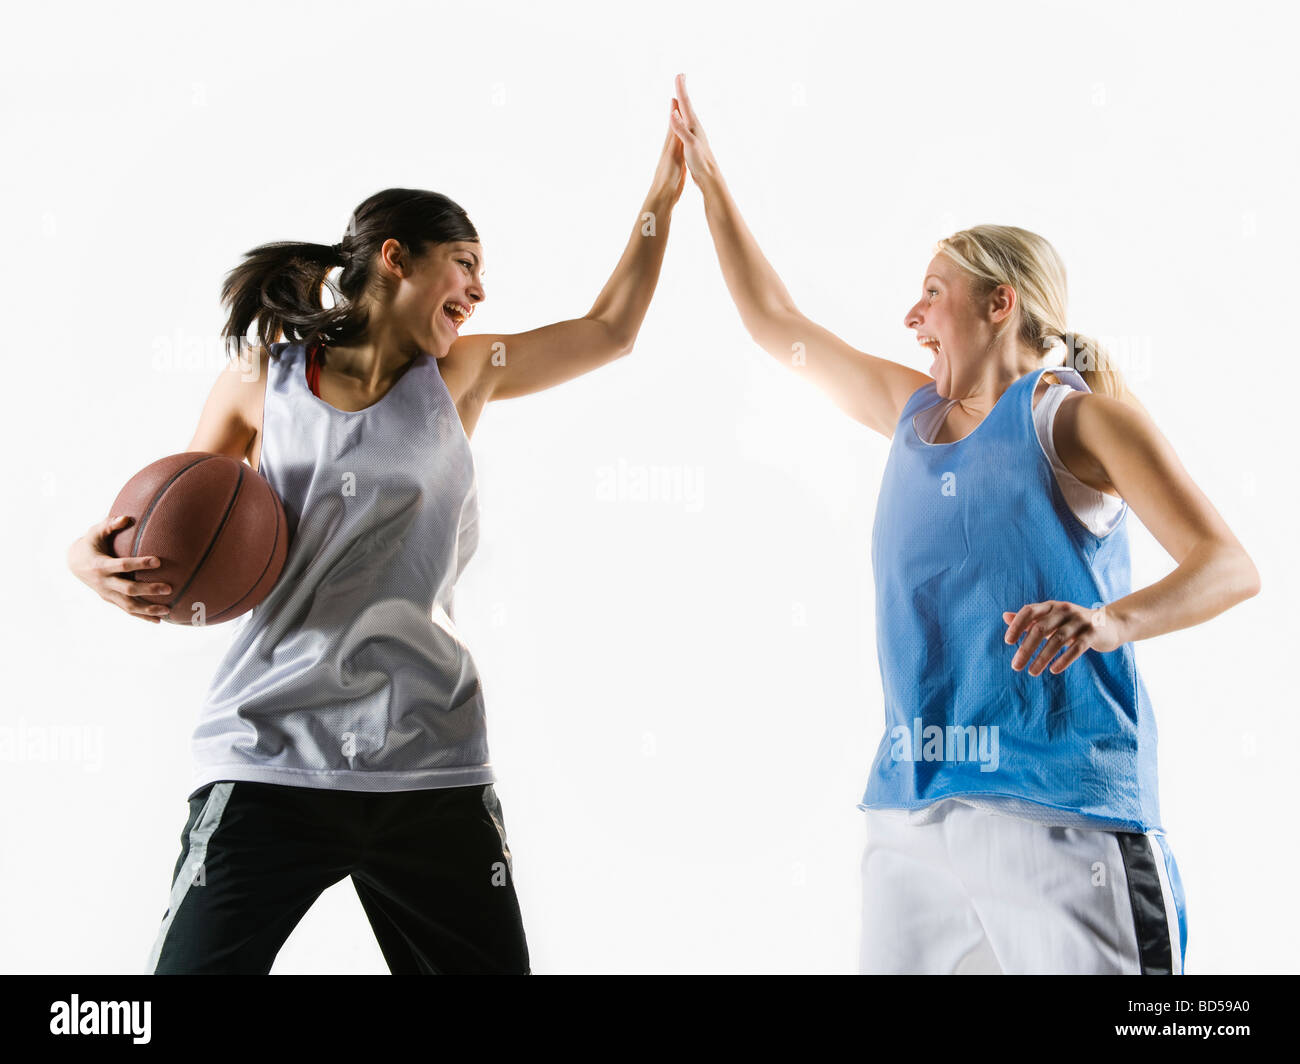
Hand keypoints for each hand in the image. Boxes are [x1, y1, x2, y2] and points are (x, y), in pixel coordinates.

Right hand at [67, 514, 172, 623]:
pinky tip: (159, 620)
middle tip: (169, 588)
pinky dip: (142, 616)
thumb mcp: (96, 531)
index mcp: (100, 565)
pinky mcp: (110, 599)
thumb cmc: (91, 543)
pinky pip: (127, 610)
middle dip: (148, 589)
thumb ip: (110, 524)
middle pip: (128, 589)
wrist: (74, 562)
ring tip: (168, 610)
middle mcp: (103, 582)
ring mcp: (106, 593)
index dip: (139, 564)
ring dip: (148, 609)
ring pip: (128, 605)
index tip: (158, 561)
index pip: (122, 566)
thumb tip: (126, 518)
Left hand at [651, 95, 686, 205]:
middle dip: (676, 112)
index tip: (676, 92)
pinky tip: (683, 141)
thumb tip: (673, 117)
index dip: (676, 107)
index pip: (673, 121)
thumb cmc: (668, 177)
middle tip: (677, 97)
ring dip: (679, 125)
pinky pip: (680, 148)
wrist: (663, 195)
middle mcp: (670, 147)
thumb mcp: (672, 155)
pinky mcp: (677, 164)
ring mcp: (673, 155)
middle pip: (674, 125)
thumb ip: (674, 136)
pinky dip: (682, 141)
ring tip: (680, 116)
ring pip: (677, 136)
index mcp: (670, 144)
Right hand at [669, 73, 720, 186]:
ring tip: (680, 95)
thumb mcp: (689, 144)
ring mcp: (695, 134)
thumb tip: (673, 112)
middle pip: (687, 105)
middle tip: (680, 76)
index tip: (678, 75)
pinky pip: (686, 124)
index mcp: (693, 125)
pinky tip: (684, 120)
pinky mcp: (694, 142)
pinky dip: (683, 117)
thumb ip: (681, 128)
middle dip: (682, 90)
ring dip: (683, 102)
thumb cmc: (701, 162)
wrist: (710, 177)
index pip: (685, 103)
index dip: (681, 89)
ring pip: (687, 114)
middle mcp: (695, 127)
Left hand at [1002, 600, 1123, 675]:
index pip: (1029, 611)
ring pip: (1057, 640)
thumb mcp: (1052, 618)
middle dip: (1026, 648)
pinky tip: (1053, 670)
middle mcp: (1064, 610)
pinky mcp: (1093, 634)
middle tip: (1015, 666)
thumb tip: (1004, 617)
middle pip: (1040, 628)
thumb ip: (1030, 618)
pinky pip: (1076, 648)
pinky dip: (1063, 660)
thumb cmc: (1073, 623)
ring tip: (1031, 672)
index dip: (1017, 625)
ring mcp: (1080, 621)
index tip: (1008, 642)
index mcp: (1051, 606)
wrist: (1110, 623)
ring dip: (1042, 658)